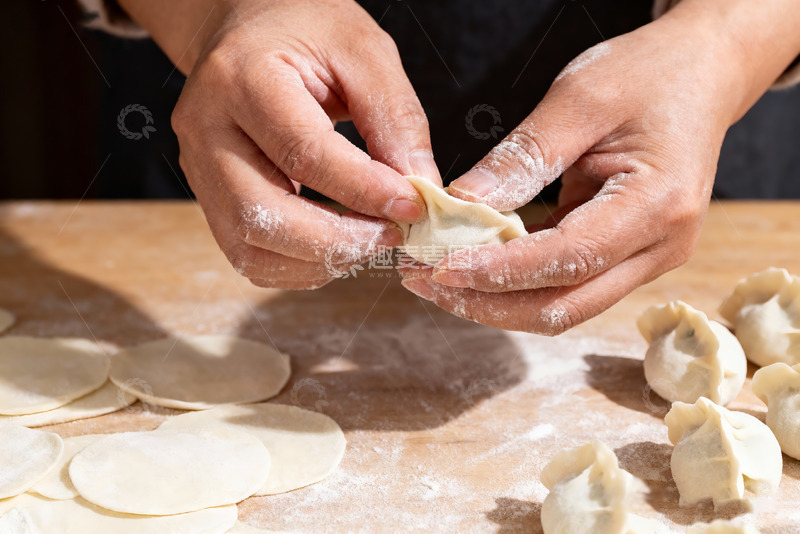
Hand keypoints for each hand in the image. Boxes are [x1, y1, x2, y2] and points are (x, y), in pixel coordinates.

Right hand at [120, 0, 439, 288]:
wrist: (248, 27)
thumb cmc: (305, 29)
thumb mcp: (363, 50)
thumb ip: (395, 117)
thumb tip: (419, 188)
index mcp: (242, 77)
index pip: (303, 151)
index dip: (363, 188)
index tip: (412, 205)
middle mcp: (205, 127)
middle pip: (261, 213)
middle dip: (338, 240)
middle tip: (391, 234)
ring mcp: (198, 166)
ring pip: (249, 245)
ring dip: (319, 261)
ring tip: (369, 240)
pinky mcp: (207, 195)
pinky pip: (247, 253)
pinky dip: (297, 264)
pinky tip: (337, 245)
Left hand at [400, 0, 799, 332]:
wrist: (701, 74)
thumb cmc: (649, 75)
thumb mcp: (580, 99)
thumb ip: (523, 157)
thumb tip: (461, 205)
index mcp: (659, 206)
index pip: (568, 259)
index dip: (499, 272)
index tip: (440, 269)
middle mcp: (660, 247)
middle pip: (565, 305)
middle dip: (488, 303)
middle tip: (421, 281)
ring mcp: (647, 258)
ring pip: (563, 306)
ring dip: (496, 300)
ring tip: (434, 280)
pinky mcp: (627, 256)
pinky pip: (566, 285)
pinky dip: (515, 282)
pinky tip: (471, 266)